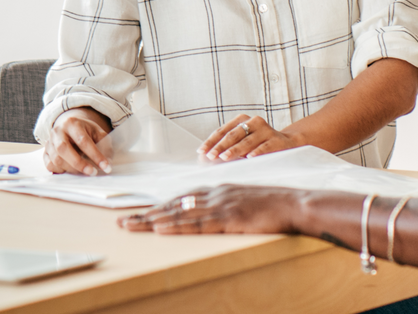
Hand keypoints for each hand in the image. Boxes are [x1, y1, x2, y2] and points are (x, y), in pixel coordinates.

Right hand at [43, 108, 112, 175]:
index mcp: (72, 123)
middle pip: (64, 149)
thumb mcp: (97, 132)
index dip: (95, 155)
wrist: (70, 126)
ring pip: (56, 159)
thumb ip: (104, 145)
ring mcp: (49, 142)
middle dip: (79, 164)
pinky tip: (71, 170)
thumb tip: (107, 163)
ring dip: (72, 169)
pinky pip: (50, 165)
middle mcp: (57, 131)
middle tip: (92, 173)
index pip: (83, 140)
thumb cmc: (86, 131)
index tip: (106, 166)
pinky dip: (61, 170)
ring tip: (85, 172)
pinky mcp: (45, 152)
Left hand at [117, 185, 301, 233]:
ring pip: (179, 213)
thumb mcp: (245, 201)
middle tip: (122, 222)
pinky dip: (176, 225)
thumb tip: (210, 215)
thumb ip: (226, 205)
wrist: (295, 204)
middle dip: (147, 214)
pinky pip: (196, 223)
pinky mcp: (228, 218)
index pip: (181, 199)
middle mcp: (214, 194)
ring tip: (130, 226)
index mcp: (218, 190)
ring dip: (152, 220)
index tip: (141, 214)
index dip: (160, 207)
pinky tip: (160, 228)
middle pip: (173, 205)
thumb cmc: (273, 206)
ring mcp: (220, 205)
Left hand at [197, 114, 300, 161]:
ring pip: (247, 141)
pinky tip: (249, 158)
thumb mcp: (243, 142)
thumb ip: (227, 146)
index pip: (223, 131)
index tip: (201, 151)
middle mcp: (254, 122)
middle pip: (233, 135)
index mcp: (242, 120)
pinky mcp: (276, 140)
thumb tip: (207, 157)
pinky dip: (257, 152)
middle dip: (221, 146)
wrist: (287, 143)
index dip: (211, 141)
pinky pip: (265, 146)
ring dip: (235, 150)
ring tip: (225, 157)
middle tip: (211, 156)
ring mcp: (266, 130)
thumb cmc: (258, 144)